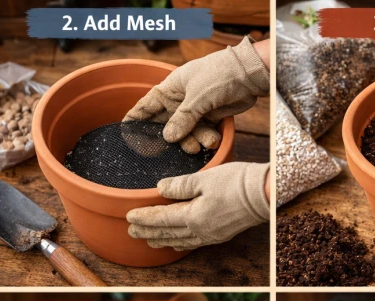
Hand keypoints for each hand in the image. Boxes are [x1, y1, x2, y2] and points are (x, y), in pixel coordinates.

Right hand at [124, 37, 268, 152]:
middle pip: (164, 125)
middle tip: (164, 153)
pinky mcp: (208, 118)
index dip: (134, 120)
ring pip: (184, 133)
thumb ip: (183, 118)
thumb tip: (167, 138)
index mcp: (169, 89)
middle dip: (165, 139)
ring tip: (202, 144)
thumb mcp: (198, 96)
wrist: (249, 73)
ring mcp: (194, 110)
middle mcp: (178, 101)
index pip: (145, 106)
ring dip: (191, 141)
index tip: (124, 135)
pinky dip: (205, 139)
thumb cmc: (220, 74)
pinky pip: (200, 134)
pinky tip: (212, 141)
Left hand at [127, 162, 268, 250]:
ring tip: (149, 241)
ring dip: (162, 241)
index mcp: (193, 217)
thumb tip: (160, 188)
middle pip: (167, 234)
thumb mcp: (204, 178)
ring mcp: (210, 235)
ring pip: (180, 241)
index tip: (129, 217)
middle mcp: (200, 231)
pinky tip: (177, 242)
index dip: (144, 219)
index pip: (161, 220)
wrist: (265, 194)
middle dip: (148, 233)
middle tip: (131, 232)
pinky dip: (180, 243)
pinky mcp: (220, 235)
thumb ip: (180, 185)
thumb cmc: (237, 182)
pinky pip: (194, 243)